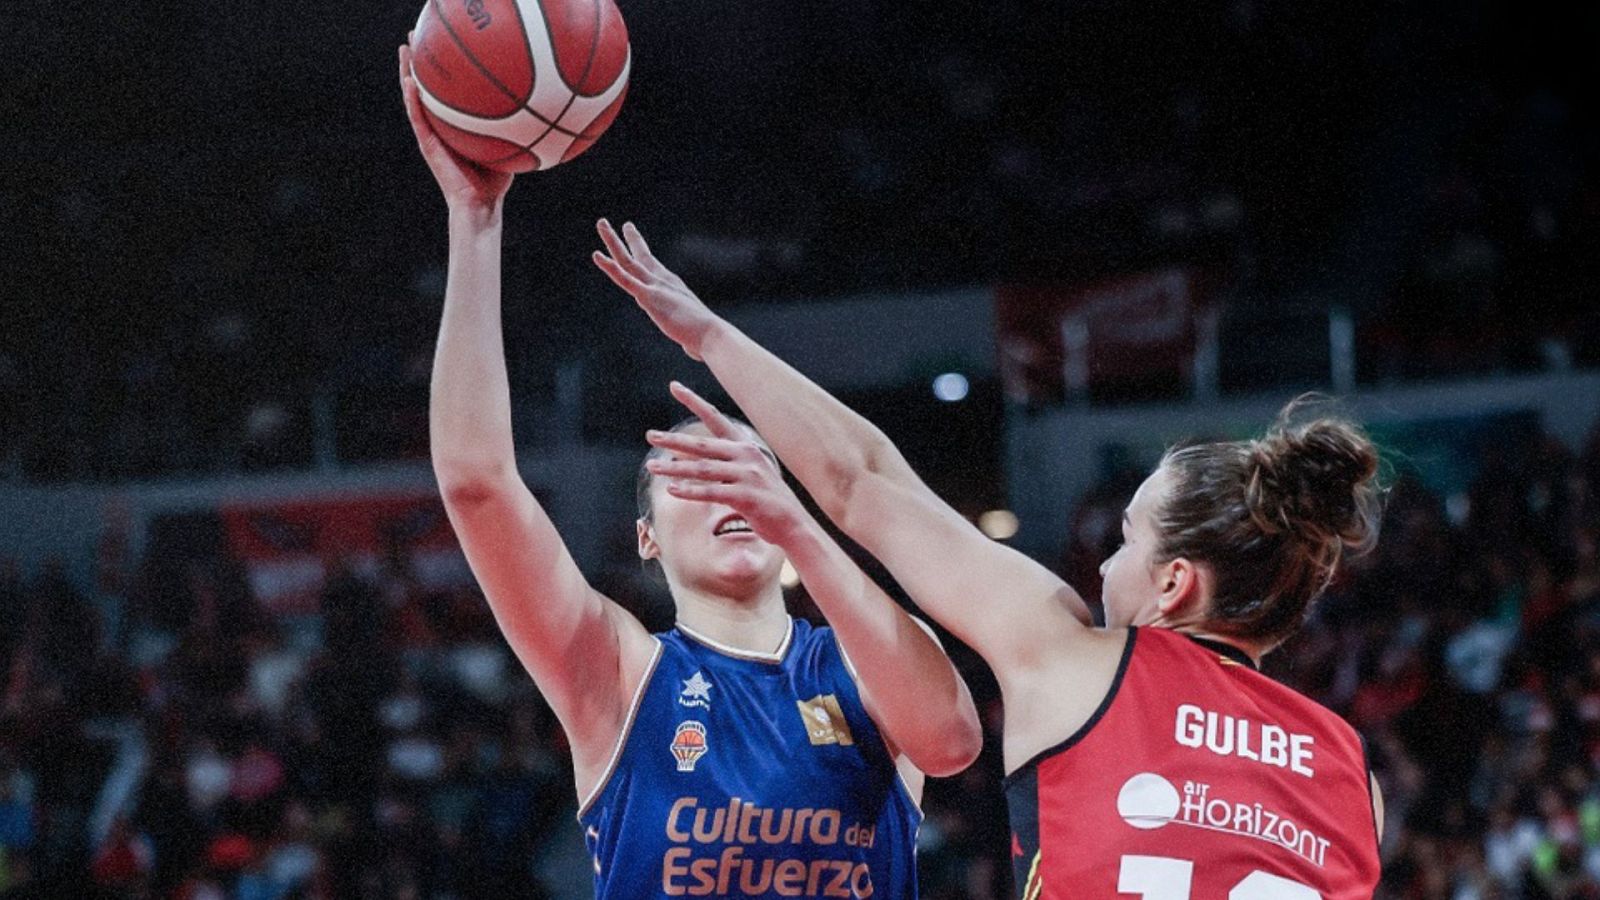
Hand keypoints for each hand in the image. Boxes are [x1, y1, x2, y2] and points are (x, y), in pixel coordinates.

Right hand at [399, 40, 513, 213]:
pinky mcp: (427, 145)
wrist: (480, 204)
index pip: (446, 91)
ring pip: (414, 97)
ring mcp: (430, 134)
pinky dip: (412, 99)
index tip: (443, 44)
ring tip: (405, 48)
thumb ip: (514, 126)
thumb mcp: (506, 144)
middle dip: (421, 61)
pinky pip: (417, 118)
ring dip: (408, 72)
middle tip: (417, 35)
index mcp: (454, 125)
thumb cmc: (495, 180)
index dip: (442, 69)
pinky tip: (409, 80)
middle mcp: (439, 126)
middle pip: (426, 87)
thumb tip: (538, 105)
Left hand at [592, 220, 719, 359]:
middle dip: (627, 238)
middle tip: (617, 223)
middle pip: (639, 256)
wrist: (711, 335)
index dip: (640, 249)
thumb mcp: (692, 335)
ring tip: (601, 223)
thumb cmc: (706, 339)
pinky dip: (610, 267)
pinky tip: (597, 256)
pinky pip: (625, 279)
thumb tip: (691, 348)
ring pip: (628, 261)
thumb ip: (687, 336)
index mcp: (672, 287)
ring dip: (613, 241)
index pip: (651, 265)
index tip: (632, 235)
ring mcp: (655, 286)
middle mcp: (663, 281)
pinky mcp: (649, 297)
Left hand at [644, 382, 807, 545]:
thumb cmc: (766, 501)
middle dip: (674, 441)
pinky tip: (672, 490)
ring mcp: (747, 476)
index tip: (675, 386)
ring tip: (652, 467)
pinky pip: (712, 493)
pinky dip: (691, 491)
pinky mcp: (746, 497)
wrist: (795, 524)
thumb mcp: (748, 473)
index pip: (716, 419)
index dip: (695, 401)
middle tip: (651, 436)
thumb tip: (689, 457)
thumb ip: (724, 462)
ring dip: (674, 469)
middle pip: (702, 446)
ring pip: (703, 469)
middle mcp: (746, 456)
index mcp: (745, 447)